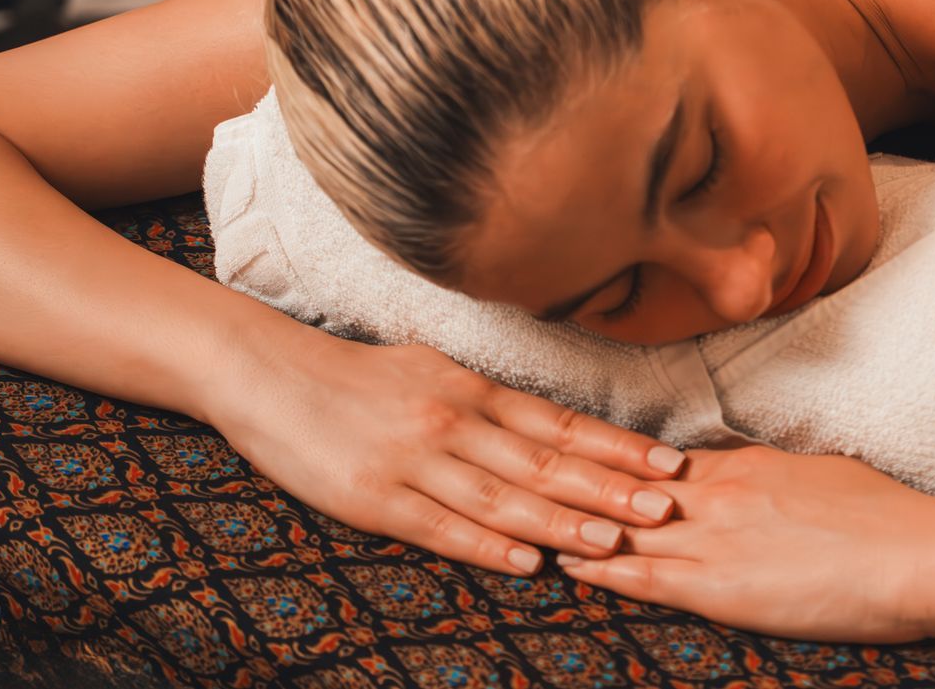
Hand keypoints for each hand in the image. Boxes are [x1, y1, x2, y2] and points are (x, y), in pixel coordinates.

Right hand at [205, 329, 687, 574]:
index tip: (667, 463)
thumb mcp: (434, 370)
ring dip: (562, 522)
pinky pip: (440, 527)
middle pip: (544, 461)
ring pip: (502, 497)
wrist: (267, 371)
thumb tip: (552, 425)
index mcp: (473, 389)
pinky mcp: (373, 498)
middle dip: (610, 487)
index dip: (618, 446)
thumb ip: (490, 400)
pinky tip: (528, 564)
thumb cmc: (358, 374)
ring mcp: (414, 460)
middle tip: (664, 506)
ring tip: (614, 541)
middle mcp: (454, 421)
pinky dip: (487, 547)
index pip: (562, 423)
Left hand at [555, 444, 934, 642]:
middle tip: (525, 477)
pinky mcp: (720, 586)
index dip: (612, 467)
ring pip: (624, 529)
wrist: (917, 553)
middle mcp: (719, 493)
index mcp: (745, 465)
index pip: (658, 464)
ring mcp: (716, 537)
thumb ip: (781, 478)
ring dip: (574, 527)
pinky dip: (601, 572)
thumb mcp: (824, 476)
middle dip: (574, 488)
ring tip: (528, 520)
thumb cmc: (888, 517)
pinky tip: (568, 569)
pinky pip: (645, 576)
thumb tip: (769, 481)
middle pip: (625, 489)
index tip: (575, 461)